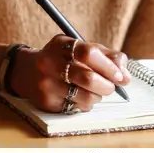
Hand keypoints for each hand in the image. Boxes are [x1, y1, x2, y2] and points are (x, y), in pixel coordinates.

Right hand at [8, 34, 130, 112]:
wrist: (27, 71)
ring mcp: (46, 84)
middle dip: (108, 85)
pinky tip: (80, 96)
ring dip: (98, 96)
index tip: (120, 75)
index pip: (89, 53)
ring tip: (95, 91)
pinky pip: (76, 107)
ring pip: (85, 97)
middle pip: (88, 78)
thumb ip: (106, 56)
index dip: (109, 66)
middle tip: (112, 87)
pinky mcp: (46, 102)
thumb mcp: (80, 48)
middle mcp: (50, 63)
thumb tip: (126, 75)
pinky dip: (86, 104)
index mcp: (61, 44)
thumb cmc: (63, 58)